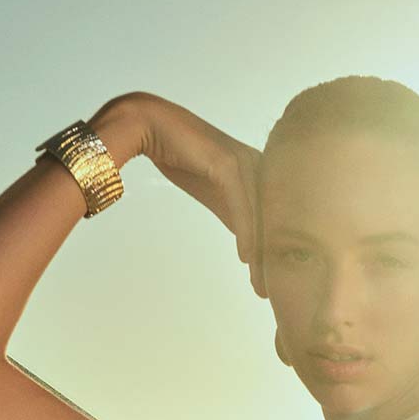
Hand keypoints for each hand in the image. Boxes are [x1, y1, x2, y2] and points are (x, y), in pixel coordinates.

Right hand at [99, 92, 265, 299]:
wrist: (148, 124)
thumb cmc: (180, 155)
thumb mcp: (213, 191)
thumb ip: (233, 212)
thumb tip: (249, 245)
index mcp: (256, 173)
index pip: (269, 220)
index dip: (270, 254)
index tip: (269, 285)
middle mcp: (256, 166)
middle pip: (270, 222)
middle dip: (270, 260)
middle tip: (268, 294)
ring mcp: (243, 162)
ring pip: (258, 217)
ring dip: (259, 254)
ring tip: (259, 284)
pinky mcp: (227, 162)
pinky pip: (240, 204)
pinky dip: (245, 231)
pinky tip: (246, 257)